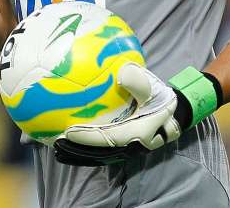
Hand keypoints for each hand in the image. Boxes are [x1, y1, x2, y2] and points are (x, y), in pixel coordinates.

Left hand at [54, 63, 179, 165]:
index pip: (107, 138)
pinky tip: (70, 148)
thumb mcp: (153, 89)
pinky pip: (101, 153)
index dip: (88, 138)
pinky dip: (85, 152)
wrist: (173, 112)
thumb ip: (139, 83)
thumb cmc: (159, 99)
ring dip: (78, 154)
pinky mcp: (122, 148)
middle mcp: (129, 146)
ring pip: (98, 156)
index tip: (69, 132)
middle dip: (77, 150)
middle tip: (56, 144)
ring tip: (57, 150)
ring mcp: (126, 149)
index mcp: (136, 133)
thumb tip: (123, 74)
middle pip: (98, 152)